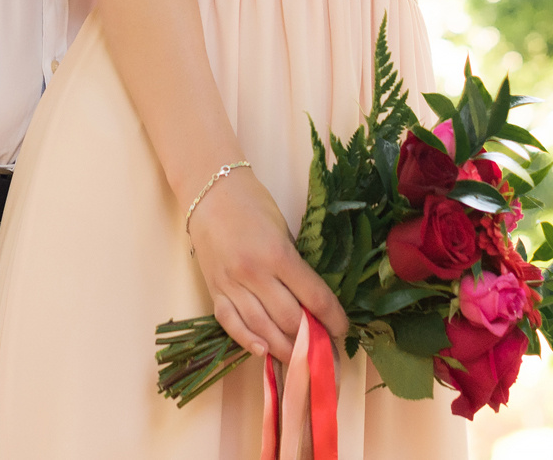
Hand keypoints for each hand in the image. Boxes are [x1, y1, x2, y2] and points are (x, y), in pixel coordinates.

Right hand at [186, 167, 348, 362]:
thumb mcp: (283, 231)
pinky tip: (263, 352)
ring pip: (263, 328)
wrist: (210, 191)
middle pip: (290, 319)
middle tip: (326, 352)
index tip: (343, 330)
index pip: (314, 297)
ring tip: (302, 360)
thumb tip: (313, 302)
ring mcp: (231, 285)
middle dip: (312, 340)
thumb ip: (295, 266)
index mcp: (277, 254)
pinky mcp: (214, 291)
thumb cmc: (253, 205)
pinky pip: (231, 324)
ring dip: (285, 348)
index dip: (333, 319)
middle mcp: (254, 274)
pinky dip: (247, 341)